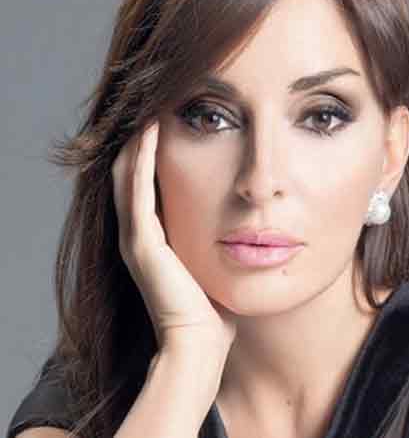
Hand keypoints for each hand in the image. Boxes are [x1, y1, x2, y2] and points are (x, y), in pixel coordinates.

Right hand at [111, 121, 236, 354]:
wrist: (200, 343)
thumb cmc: (213, 309)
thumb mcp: (211, 264)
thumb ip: (215, 242)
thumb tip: (243, 228)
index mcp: (153, 238)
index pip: (145, 184)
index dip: (152, 152)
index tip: (170, 121)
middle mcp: (137, 234)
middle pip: (129, 172)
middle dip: (141, 139)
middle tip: (156, 104)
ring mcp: (135, 238)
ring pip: (127, 174)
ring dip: (139, 139)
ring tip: (151, 105)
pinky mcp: (142, 243)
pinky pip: (138, 190)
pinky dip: (144, 158)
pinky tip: (152, 129)